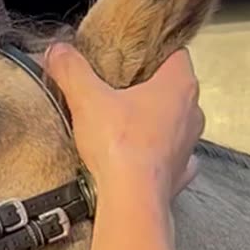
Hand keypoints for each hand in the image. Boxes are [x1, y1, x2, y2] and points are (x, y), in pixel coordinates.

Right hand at [44, 43, 204, 209]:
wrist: (131, 198)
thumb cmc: (119, 145)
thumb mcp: (86, 98)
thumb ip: (71, 69)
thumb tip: (57, 51)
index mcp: (177, 85)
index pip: (175, 54)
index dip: (153, 53)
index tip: (131, 58)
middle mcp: (192, 112)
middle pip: (174, 89)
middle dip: (150, 89)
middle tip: (119, 91)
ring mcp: (189, 144)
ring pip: (176, 123)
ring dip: (156, 122)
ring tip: (125, 126)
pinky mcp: (181, 172)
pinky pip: (174, 157)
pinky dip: (160, 155)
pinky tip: (141, 157)